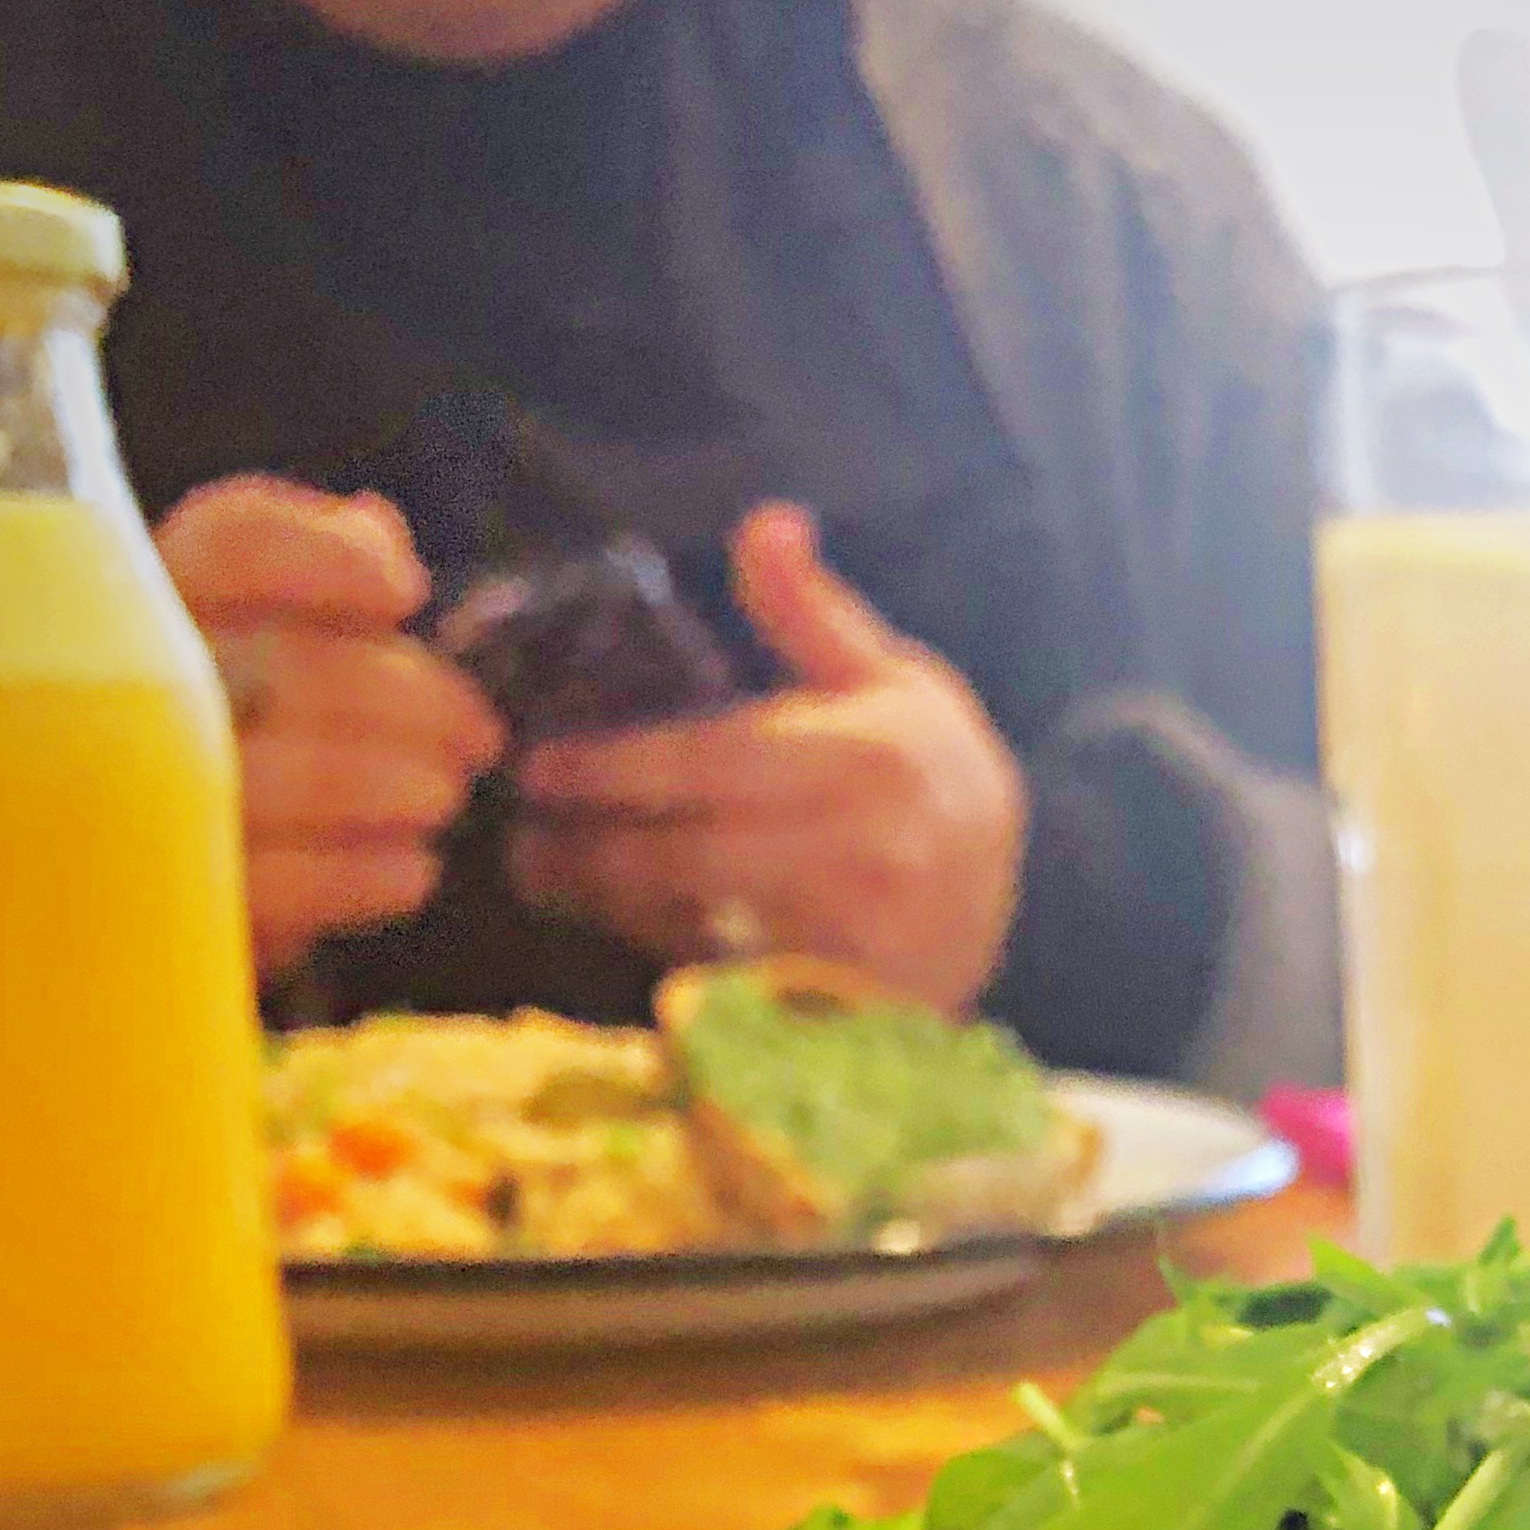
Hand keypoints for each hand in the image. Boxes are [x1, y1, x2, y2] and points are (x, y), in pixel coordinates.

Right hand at [156, 478, 503, 978]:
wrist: (109, 919)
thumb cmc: (207, 766)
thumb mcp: (241, 659)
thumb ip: (302, 582)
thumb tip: (376, 526)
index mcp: (138, 609)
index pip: (233, 542)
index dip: (332, 555)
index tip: (405, 590)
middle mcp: (124, 696)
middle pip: (299, 664)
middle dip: (416, 698)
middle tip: (477, 734)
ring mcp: (139, 807)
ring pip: (303, 774)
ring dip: (406, 783)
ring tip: (444, 796)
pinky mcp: (171, 910)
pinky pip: (290, 887)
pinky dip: (371, 873)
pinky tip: (411, 869)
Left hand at [507, 503, 1025, 1010]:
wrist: (1008, 909)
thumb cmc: (934, 781)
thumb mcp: (892, 681)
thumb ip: (813, 613)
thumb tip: (764, 522)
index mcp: (867, 756)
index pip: (711, 762)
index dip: (612, 770)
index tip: (539, 769)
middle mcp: (866, 850)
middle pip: (687, 855)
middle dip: (587, 852)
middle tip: (521, 843)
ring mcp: (857, 940)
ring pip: (698, 925)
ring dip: (606, 907)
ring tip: (548, 879)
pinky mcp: (842, 1006)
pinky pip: (729, 980)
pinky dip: (660, 954)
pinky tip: (616, 927)